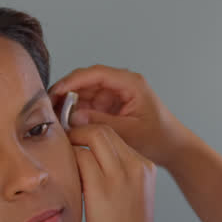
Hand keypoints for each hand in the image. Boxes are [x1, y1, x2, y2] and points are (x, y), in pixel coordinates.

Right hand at [50, 65, 191, 167]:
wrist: (173, 147)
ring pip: (84, 93)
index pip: (96, 74)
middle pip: (86, 81)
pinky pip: (89, 105)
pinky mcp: (111, 106)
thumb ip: (102, 123)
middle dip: (66, 93)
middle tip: (48, 108)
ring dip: (69, 104)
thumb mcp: (130, 132)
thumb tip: (74, 116)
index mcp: (130, 83)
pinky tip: (66, 124)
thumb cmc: (158, 138)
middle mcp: (121, 84)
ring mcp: (115, 94)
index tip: (55, 92)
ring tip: (54, 118)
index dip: (73, 81)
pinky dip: (77, 113)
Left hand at [68, 123, 160, 221]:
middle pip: (104, 131)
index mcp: (145, 167)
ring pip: (91, 137)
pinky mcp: (102, 186)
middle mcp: (136, 165)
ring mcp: (121, 174)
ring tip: (60, 155)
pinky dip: (68, 160)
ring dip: (73, 143)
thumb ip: (117, 176)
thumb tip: (88, 162)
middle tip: (63, 141)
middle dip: (80, 132)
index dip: (92, 135)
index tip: (77, 142)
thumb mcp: (132, 197)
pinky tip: (62, 174)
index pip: (115, 136)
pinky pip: (79, 157)